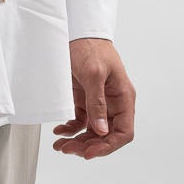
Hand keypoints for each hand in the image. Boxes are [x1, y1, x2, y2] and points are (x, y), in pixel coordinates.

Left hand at [52, 38, 135, 158]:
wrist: (76, 31)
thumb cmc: (90, 47)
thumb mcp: (94, 74)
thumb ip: (97, 103)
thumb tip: (101, 131)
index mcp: (123, 97)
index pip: (124, 132)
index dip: (108, 146)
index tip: (89, 152)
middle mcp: (113, 103)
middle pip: (106, 135)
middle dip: (88, 146)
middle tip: (68, 149)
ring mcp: (98, 102)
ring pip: (92, 132)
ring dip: (77, 141)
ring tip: (61, 145)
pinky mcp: (84, 99)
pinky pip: (80, 122)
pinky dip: (70, 130)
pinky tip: (59, 131)